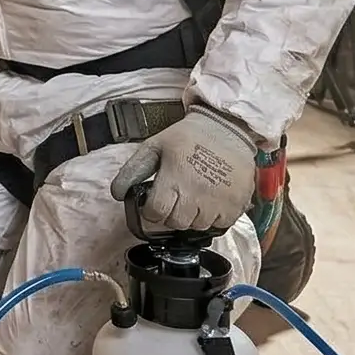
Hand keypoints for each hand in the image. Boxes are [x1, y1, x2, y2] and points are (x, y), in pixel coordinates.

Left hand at [113, 105, 264, 236]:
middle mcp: (196, 193)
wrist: (228, 127)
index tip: (156, 202)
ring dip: (192, 217)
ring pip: (197, 227)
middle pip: (176, 223)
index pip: (155, 213)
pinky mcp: (236, 204)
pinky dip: (214, 218)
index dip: (152, 210)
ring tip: (195, 196)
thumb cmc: (190, 136)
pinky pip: (220, 225)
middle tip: (176, 197)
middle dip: (171, 214)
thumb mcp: (154, 146)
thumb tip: (118, 194)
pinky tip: (211, 200)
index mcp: (174, 178)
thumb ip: (132, 171)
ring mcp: (218, 201)